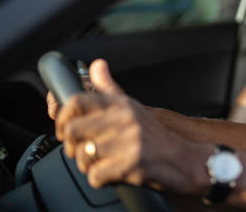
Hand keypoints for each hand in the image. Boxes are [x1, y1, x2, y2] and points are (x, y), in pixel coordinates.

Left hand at [55, 59, 198, 191]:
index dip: (62, 117)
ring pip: (82, 156)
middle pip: (73, 130)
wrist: (183, 159)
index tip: (64, 128)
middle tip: (81, 150)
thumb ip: (110, 89)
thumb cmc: (155, 136)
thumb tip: (96, 66)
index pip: (77, 101)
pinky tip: (111, 173)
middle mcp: (123, 120)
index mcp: (121, 105)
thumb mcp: (133, 108)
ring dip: (87, 165)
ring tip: (100, 162)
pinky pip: (96, 175)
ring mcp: (127, 141)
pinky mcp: (130, 163)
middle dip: (71, 146)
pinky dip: (100, 179)